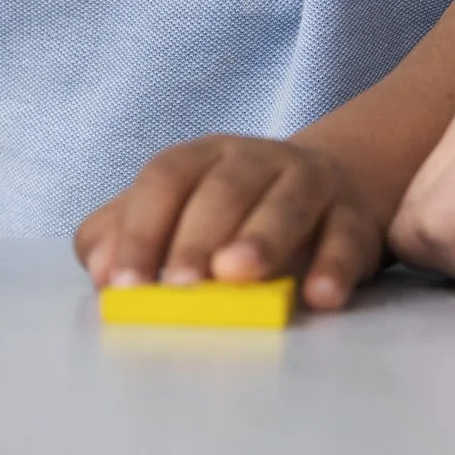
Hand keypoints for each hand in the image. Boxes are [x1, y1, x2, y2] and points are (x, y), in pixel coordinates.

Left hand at [74, 136, 383, 310]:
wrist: (320, 195)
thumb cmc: (227, 216)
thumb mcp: (173, 215)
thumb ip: (124, 235)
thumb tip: (101, 270)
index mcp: (203, 157)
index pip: (166, 179)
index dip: (142, 228)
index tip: (125, 283)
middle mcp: (257, 159)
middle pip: (226, 187)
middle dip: (199, 235)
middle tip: (182, 283)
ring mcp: (309, 182)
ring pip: (288, 202)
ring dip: (262, 238)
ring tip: (237, 275)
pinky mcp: (353, 217)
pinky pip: (347, 236)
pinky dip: (335, 265)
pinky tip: (318, 297)